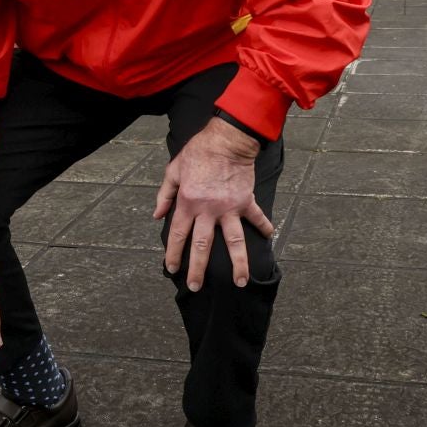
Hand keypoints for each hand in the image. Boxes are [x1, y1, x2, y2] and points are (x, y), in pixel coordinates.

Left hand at [154, 118, 274, 290]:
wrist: (226, 140)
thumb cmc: (197, 153)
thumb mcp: (173, 171)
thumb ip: (164, 195)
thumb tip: (157, 215)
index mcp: (187, 203)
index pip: (178, 235)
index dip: (173, 254)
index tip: (172, 269)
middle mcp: (207, 210)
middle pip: (202, 246)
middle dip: (198, 269)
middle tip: (196, 287)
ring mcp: (228, 208)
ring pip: (233, 241)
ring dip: (238, 263)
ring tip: (240, 282)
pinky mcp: (245, 201)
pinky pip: (256, 217)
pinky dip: (264, 226)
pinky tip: (270, 237)